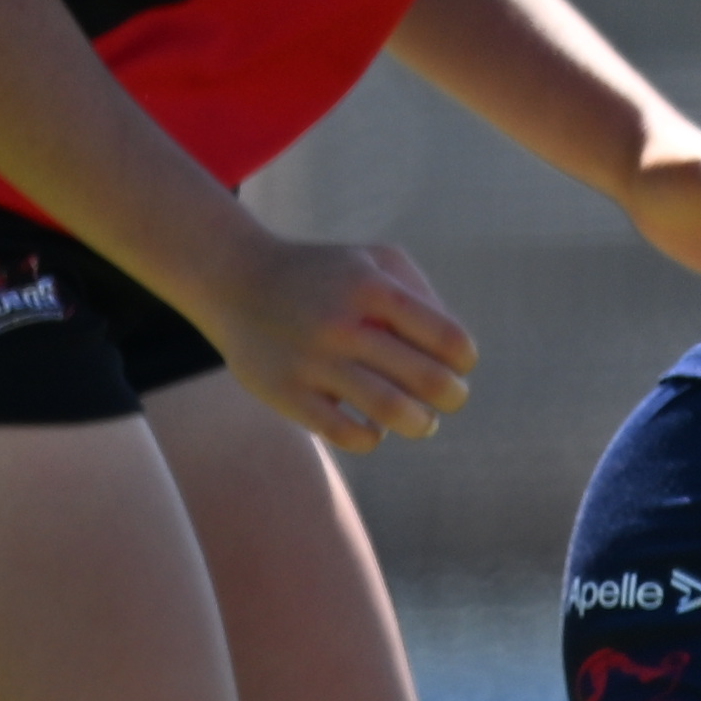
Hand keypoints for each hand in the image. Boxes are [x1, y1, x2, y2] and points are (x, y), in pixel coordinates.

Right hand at [211, 233, 477, 454]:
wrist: (236, 281)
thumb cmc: (325, 275)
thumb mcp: (377, 262)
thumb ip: (424, 297)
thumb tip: (456, 354)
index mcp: (373, 289)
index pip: (448, 338)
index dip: (464, 360)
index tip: (458, 364)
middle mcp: (343, 324)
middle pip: (428, 380)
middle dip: (453, 397)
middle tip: (450, 399)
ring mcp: (312, 361)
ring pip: (391, 411)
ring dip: (421, 424)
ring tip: (422, 422)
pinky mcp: (285, 393)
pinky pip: (346, 434)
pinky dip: (373, 438)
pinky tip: (374, 428)